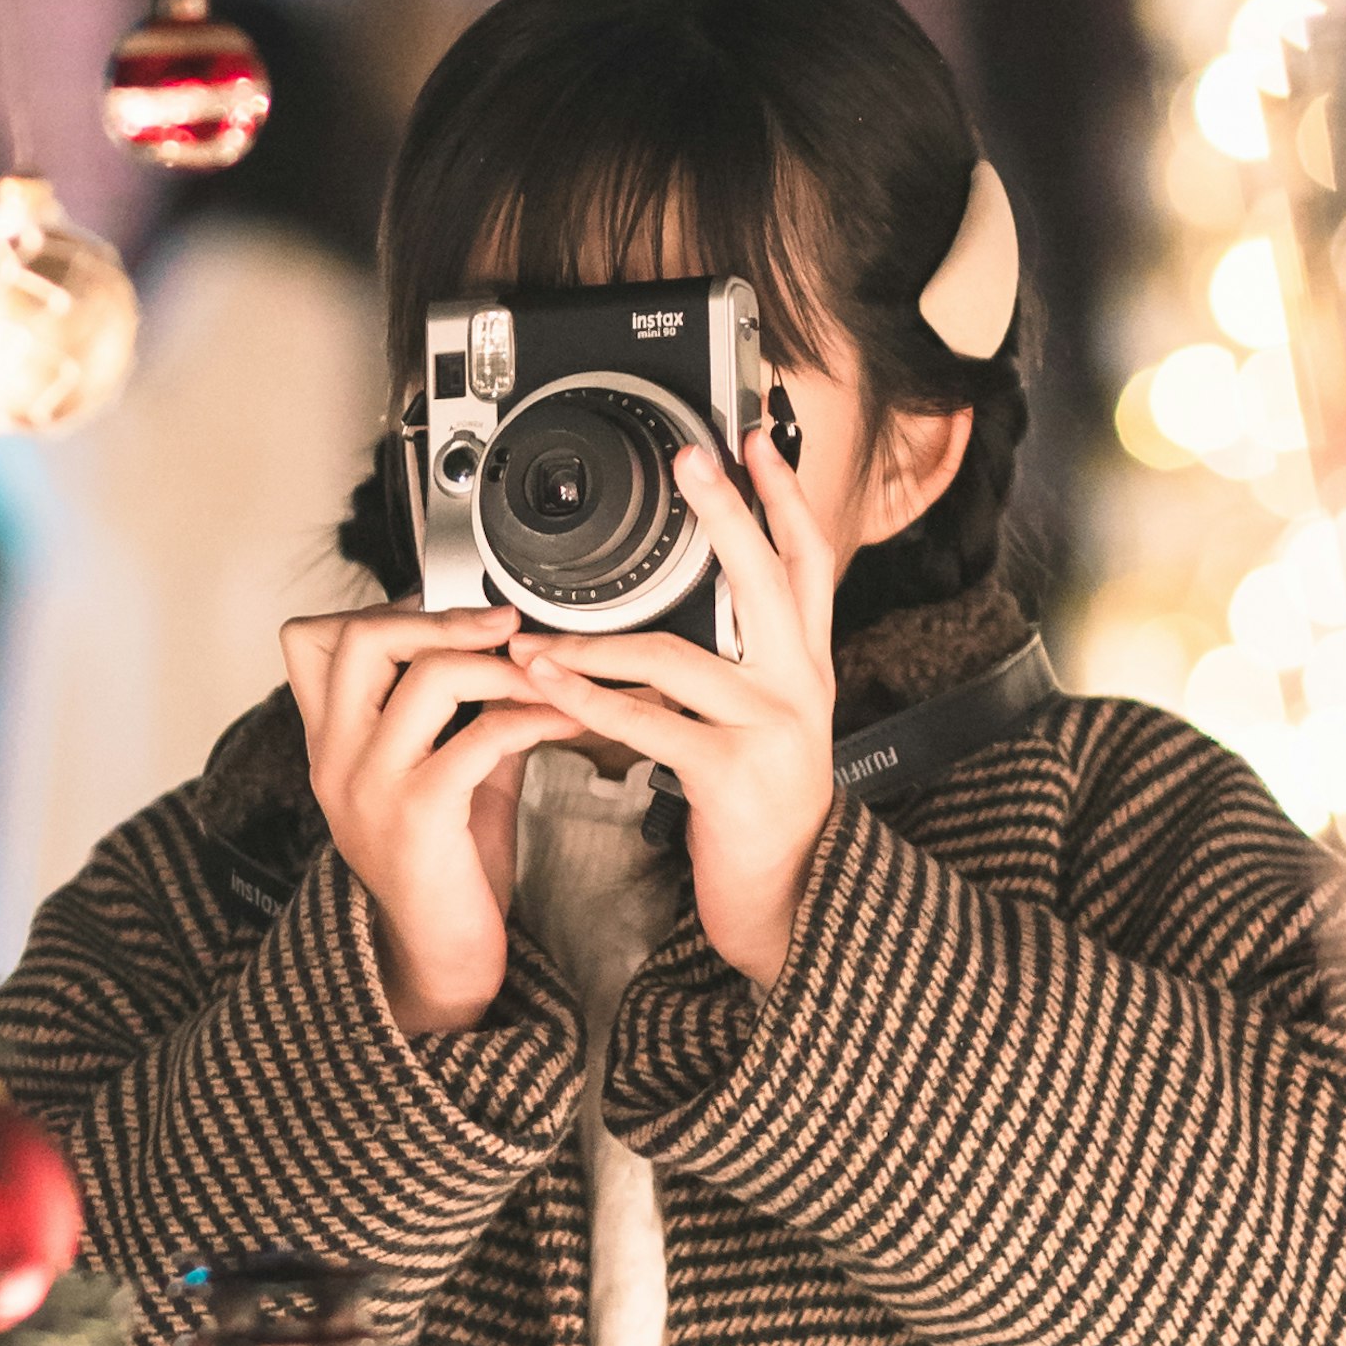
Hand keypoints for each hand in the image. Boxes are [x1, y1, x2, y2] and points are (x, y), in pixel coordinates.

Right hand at [281, 601, 570, 1039]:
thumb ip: (458, 713)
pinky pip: (481, 735)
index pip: (310, 639)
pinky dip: (534, 715)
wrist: (439, 961)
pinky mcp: (419, 816)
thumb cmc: (444, 868)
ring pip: (428, 676)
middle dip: (441, 616)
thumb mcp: (440, 774)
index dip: (379, 609)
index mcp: (331, 742)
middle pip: (361, 637)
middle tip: (503, 625)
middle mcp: (335, 758)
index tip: (443, 615)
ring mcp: (371, 786)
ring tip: (547, 674)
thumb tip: (511, 650)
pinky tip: (567, 722)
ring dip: (502, 664)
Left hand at [508, 418, 838, 986]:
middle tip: (688, 459)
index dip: (785, 499)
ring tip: (536, 636)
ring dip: (594, 642)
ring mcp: (772, 728)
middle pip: (767, 578)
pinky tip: (544, 684)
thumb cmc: (762, 813)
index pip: (809, 562)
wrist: (791, 903)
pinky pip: (648, 724)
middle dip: (726, 512)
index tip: (757, 442)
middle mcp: (800, 686)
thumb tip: (697, 604)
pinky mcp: (733, 775)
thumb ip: (744, 663)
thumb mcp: (769, 724)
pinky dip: (586, 701)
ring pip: (677, 657)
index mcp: (805, 666)